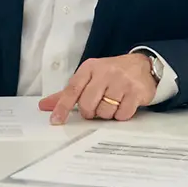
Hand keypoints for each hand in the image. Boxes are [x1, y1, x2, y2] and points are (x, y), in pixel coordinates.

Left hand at [39, 54, 155, 124]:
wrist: (143, 66)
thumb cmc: (112, 73)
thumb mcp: (89, 77)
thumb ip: (68, 93)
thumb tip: (44, 105)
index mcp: (90, 68)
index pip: (72, 89)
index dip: (63, 107)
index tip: (56, 120)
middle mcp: (105, 72)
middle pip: (88, 104)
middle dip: (90, 112)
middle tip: (96, 108)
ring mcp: (121, 81)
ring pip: (105, 112)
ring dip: (107, 114)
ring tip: (112, 103)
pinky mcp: (136, 92)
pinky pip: (122, 115)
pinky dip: (121, 115)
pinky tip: (124, 105)